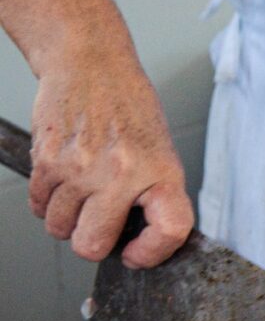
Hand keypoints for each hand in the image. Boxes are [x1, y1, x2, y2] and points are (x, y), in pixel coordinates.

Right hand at [27, 55, 191, 266]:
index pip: (170, 230)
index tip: (137, 256)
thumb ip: (155, 196)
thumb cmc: (129, 109)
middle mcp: (121, 172)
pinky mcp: (47, 159)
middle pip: (92, 244)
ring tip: (82, 196)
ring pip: (60, 228)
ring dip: (67, 221)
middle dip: (93, 243)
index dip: (153, 253)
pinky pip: (39, 206)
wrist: (90, 64)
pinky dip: (47, 203)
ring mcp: (79, 168)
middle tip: (100, 226)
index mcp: (160, 171)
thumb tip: (142, 242)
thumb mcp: (161, 152)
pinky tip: (64, 184)